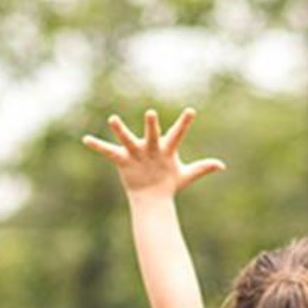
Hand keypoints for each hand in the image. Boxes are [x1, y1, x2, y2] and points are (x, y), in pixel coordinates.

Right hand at [83, 108, 224, 200]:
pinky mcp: (123, 160)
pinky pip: (108, 152)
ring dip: (121, 130)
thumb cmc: (170, 183)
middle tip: (151, 113)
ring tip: (112, 119)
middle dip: (151, 125)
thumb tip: (222, 165)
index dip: (185, 124)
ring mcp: (136, 152)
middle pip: (152, 134)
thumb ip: (202, 168)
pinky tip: (86, 139)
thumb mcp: (187, 176)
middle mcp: (151, 147)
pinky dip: (98, 146)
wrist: (153, 196)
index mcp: (167, 149)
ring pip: (128, 139)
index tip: (192, 111)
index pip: (178, 134)